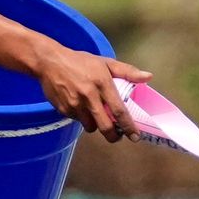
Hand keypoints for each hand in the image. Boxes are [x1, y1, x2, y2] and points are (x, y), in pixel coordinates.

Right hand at [33, 46, 150, 141]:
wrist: (49, 61)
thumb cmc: (80, 62)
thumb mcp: (105, 62)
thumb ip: (127, 71)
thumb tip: (148, 77)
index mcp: (102, 83)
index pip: (119, 110)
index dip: (128, 126)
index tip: (135, 136)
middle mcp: (89, 95)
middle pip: (105, 126)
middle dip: (113, 136)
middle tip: (117, 136)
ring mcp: (74, 104)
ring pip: (90, 126)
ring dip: (96, 125)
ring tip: (96, 114)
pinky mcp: (63, 109)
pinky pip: (77, 121)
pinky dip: (82, 118)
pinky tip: (80, 106)